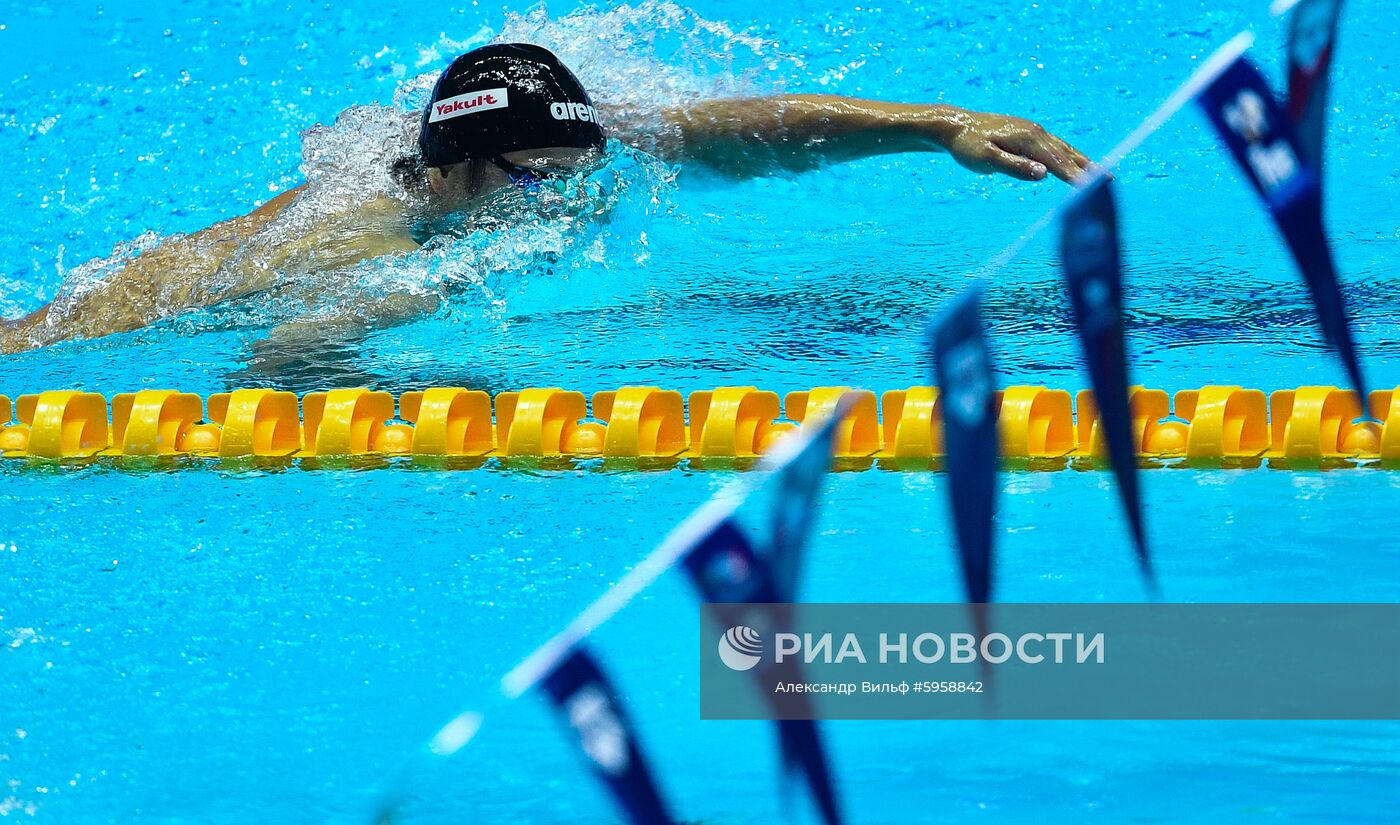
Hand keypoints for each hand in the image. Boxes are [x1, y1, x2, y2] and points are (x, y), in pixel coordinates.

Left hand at [938, 108, 1091, 183]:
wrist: (954, 126)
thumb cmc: (967, 146)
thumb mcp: (987, 160)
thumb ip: (1015, 167)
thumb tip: (1044, 173)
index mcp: (1028, 139)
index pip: (1057, 162)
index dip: (1076, 176)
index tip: (1093, 188)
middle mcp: (1035, 132)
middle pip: (1066, 154)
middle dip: (1087, 168)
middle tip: (1110, 181)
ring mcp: (1032, 130)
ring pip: (1062, 148)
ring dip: (1081, 160)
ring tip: (1099, 172)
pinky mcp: (1027, 132)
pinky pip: (1053, 145)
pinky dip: (1067, 155)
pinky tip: (1071, 162)